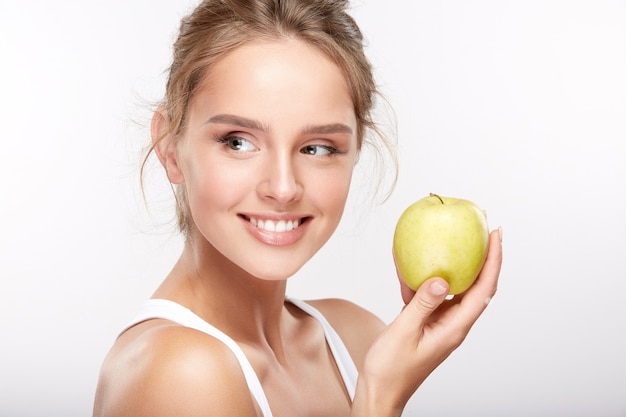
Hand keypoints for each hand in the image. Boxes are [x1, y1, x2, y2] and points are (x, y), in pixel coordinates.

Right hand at [353, 228, 501, 415]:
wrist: (380, 390)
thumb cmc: (392, 370)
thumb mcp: (405, 332)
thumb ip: (422, 304)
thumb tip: (441, 278)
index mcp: (454, 328)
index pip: (483, 289)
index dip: (493, 260)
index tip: (495, 234)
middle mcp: (452, 323)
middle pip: (476, 285)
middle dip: (483, 256)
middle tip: (482, 228)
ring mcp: (440, 322)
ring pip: (453, 287)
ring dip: (454, 264)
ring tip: (452, 239)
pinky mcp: (426, 322)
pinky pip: (429, 294)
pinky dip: (423, 277)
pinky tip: (409, 265)